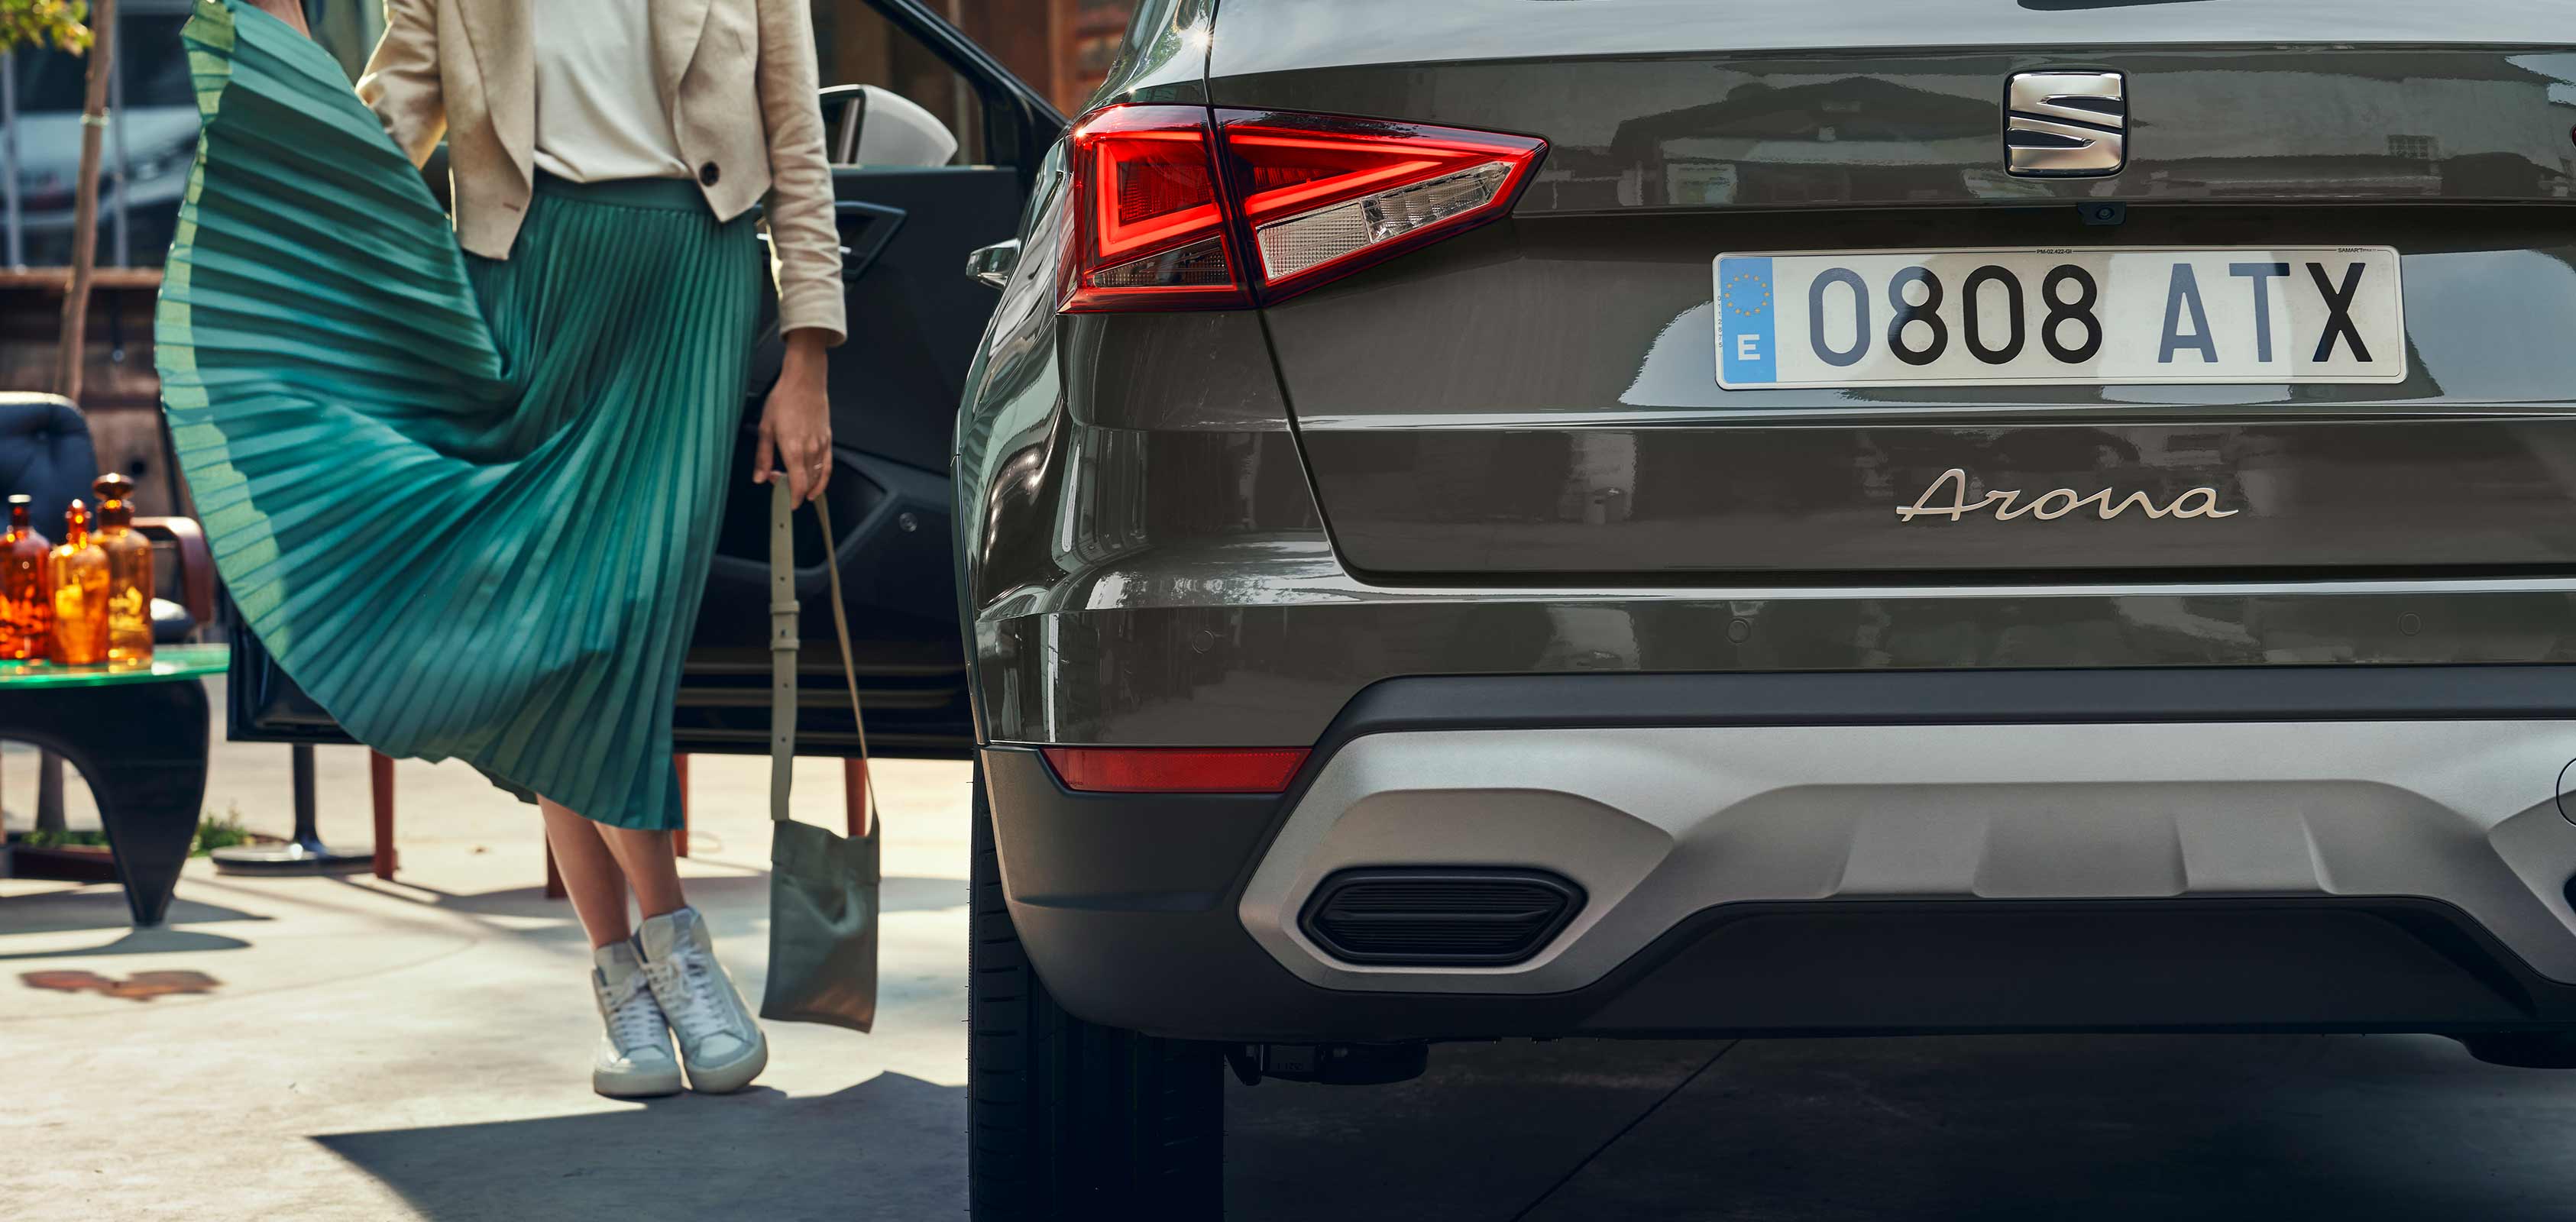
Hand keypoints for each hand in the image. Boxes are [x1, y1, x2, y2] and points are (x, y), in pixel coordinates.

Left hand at [754, 330, 832, 503]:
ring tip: (796, 484)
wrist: (805, 381)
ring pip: (819, 476)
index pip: (798, 484)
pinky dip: (824, 478)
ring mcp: (821, 445)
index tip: (789, 503)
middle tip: (780, 482)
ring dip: (808, 485)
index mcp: (792, 448)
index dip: (794, 498)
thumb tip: (759, 477)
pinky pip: (829, 465)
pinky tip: (818, 482)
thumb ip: (762, 456)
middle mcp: (810, 449)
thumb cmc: (784, 398)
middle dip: (794, 489)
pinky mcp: (828, 439)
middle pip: (807, 482)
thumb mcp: (765, 427)